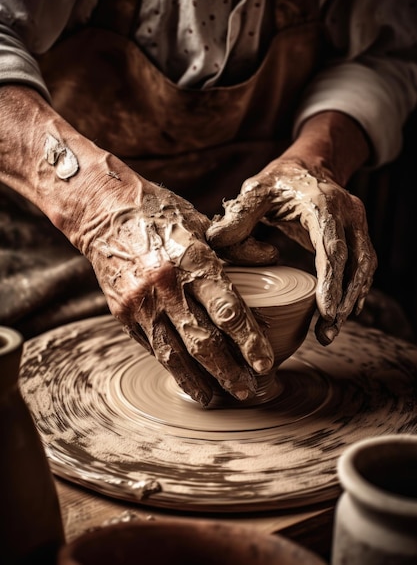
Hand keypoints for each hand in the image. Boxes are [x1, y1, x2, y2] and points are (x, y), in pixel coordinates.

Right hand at [72, 167, 275, 405]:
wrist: (103, 211)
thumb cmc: (158, 213)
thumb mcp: (201, 223)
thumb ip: (237, 246)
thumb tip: (271, 258)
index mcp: (193, 261)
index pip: (229, 312)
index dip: (250, 343)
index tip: (264, 364)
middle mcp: (166, 287)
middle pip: (203, 342)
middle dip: (228, 372)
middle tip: (247, 390)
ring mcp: (141, 303)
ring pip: (174, 355)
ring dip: (198, 381)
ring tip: (216, 398)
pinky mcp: (122, 312)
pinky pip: (151, 346)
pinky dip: (170, 365)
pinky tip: (185, 377)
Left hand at [206, 135, 377, 345]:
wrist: (308, 167)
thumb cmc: (279, 181)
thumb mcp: (254, 191)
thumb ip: (237, 216)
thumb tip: (215, 242)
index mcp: (324, 204)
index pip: (332, 247)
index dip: (331, 281)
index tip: (326, 310)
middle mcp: (349, 213)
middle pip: (354, 262)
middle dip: (342, 300)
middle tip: (326, 332)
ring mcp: (358, 223)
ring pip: (364, 267)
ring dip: (350, 300)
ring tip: (329, 331)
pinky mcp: (359, 234)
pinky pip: (363, 266)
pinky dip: (355, 291)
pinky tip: (341, 313)